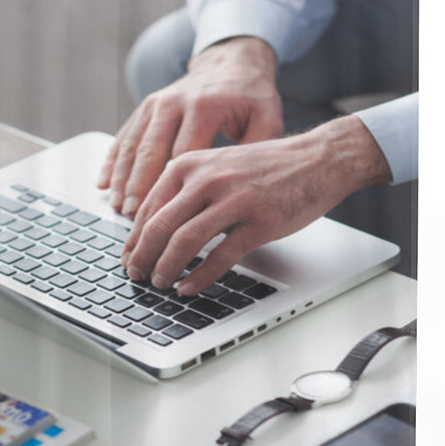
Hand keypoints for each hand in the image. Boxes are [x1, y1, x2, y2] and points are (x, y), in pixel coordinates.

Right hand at [97, 36, 282, 215]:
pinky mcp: (145, 107)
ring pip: (132, 145)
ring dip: (122, 178)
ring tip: (117, 208)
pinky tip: (104, 183)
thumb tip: (243, 189)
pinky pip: (124, 136)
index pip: (183, 155)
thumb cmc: (251, 97)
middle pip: (150, 151)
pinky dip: (112, 161)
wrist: (232, 63)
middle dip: (139, 187)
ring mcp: (156, 103)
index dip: (172, 188)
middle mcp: (174, 102)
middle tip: (132, 217)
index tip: (167, 216)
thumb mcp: (267, 119)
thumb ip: (256, 152)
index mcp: (204, 107)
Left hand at [120, 115, 391, 294]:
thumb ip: (187, 188)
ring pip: (185, 241)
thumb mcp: (217, 165)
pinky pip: (221, 256)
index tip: (129, 256)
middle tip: (136, 275)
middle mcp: (207, 179)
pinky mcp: (258, 222)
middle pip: (161, 225)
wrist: (315, 158)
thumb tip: (155, 227)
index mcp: (190, 164)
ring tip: (160, 283)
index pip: (149, 206)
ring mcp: (233, 200)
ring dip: (167, 267)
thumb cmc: (266, 167)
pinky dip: (201, 276)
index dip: (134, 238)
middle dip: (143, 256)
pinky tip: (189, 287)